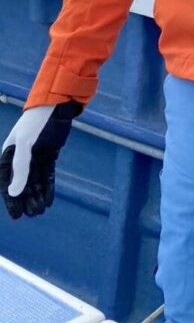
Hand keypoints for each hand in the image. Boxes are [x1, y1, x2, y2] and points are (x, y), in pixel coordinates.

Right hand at [0, 102, 81, 219]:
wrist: (56, 107)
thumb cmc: (36, 123)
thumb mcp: (25, 145)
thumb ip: (20, 168)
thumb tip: (13, 193)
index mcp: (9, 154)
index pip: (8, 182)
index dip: (11, 201)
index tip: (16, 216)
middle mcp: (21, 157)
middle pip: (22, 184)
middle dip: (26, 200)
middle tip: (32, 215)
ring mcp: (36, 156)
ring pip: (35, 181)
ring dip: (37, 195)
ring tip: (40, 211)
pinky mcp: (49, 154)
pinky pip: (47, 174)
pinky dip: (47, 186)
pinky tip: (49, 199)